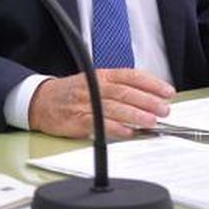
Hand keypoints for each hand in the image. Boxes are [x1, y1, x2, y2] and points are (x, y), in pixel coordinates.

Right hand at [27, 68, 175, 138]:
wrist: (40, 101)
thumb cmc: (71, 93)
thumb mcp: (94, 80)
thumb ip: (118, 87)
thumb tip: (148, 98)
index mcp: (101, 75)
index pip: (131, 76)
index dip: (151, 83)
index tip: (167, 91)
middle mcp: (95, 87)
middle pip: (125, 92)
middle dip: (148, 100)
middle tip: (164, 109)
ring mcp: (86, 103)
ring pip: (114, 107)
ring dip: (135, 115)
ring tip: (152, 121)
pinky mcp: (77, 119)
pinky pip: (99, 124)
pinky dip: (115, 128)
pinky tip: (128, 132)